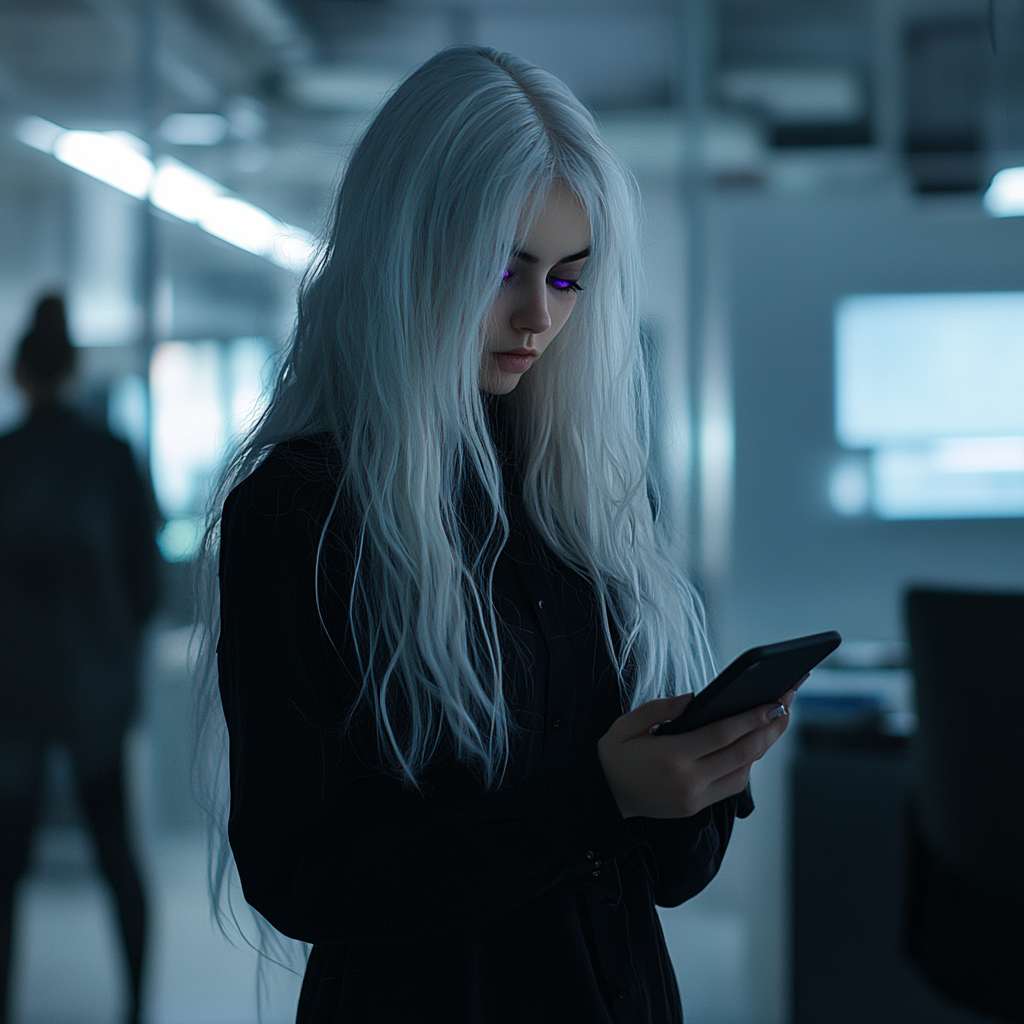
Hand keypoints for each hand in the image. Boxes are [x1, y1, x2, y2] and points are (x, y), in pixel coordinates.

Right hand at [597, 688, 796, 818]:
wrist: (603, 796)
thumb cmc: (615, 754)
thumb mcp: (626, 723)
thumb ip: (661, 708)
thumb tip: (695, 699)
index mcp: (671, 757)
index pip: (723, 735)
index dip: (753, 719)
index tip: (776, 703)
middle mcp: (688, 781)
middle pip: (742, 755)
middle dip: (770, 730)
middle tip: (788, 707)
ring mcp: (694, 798)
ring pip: (743, 774)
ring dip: (762, 748)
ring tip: (775, 723)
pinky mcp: (696, 807)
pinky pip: (731, 786)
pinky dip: (746, 765)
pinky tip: (752, 745)